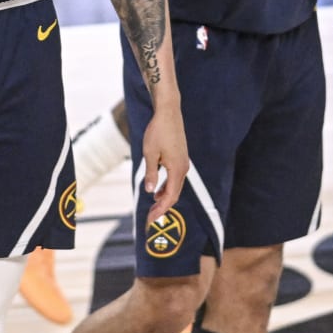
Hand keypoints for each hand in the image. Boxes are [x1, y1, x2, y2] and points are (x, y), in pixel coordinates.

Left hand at [140, 100, 188, 220]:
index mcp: (177, 170)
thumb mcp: (150, 154)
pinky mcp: (180, 159)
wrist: (168, 113)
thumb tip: (150, 192)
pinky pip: (174, 179)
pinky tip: (157, 191)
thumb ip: (151, 174)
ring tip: (152, 207)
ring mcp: (183, 164)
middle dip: (162, 208)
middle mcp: (183, 169)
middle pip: (174, 195)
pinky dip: (166, 188)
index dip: (160, 210)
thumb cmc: (158, 131)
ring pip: (175, 187)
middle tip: (150, 218)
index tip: (150, 220)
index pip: (170, 197)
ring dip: (164, 198)